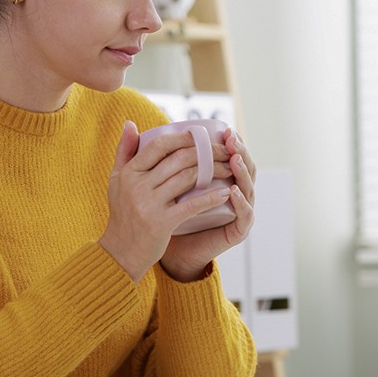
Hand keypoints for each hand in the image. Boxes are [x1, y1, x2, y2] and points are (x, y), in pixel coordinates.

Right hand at [99, 121, 239, 281]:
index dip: (184, 138)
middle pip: (179, 159)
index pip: (160, 145)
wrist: (120, 252)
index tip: (202, 136)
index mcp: (129, 172)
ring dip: (214, 170)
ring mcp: (149, 204)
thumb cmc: (122, 213)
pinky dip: (211, 197)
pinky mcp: (162, 223)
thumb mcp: (117, 180)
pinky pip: (192, 205)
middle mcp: (138, 186)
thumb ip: (124, 150)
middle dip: (206, 152)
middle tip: (225, 151)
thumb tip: (130, 122)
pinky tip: (225, 193)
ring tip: (230, 169)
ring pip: (188, 178)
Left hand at [160, 127, 256, 281]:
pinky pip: (245, 215)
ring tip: (233, 159)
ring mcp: (238, 212)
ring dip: (243, 171)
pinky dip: (240, 202)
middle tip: (231, 139)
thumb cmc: (163, 216)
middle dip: (240, 151)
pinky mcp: (238, 231)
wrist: (170, 253)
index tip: (222, 129)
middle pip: (246, 166)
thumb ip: (146, 155)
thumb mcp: (156, 183)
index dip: (230, 142)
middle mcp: (234, 193)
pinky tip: (231, 191)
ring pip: (248, 187)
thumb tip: (129, 123)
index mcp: (220, 180)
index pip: (233, 155)